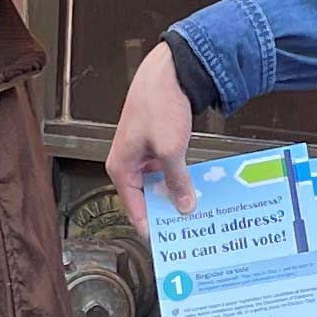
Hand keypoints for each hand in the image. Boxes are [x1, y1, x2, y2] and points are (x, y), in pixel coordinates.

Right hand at [108, 39, 199, 230]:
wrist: (169, 71)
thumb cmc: (159, 104)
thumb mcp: (170, 149)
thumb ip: (177, 181)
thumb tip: (184, 206)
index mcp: (121, 168)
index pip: (134, 211)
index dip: (153, 229)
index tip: (170, 244)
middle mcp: (127, 164)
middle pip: (147, 200)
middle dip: (167, 213)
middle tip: (189, 230)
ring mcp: (141, 155)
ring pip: (159, 186)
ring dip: (176, 195)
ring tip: (195, 211)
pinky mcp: (155, 146)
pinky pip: (166, 172)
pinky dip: (180, 179)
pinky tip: (196, 188)